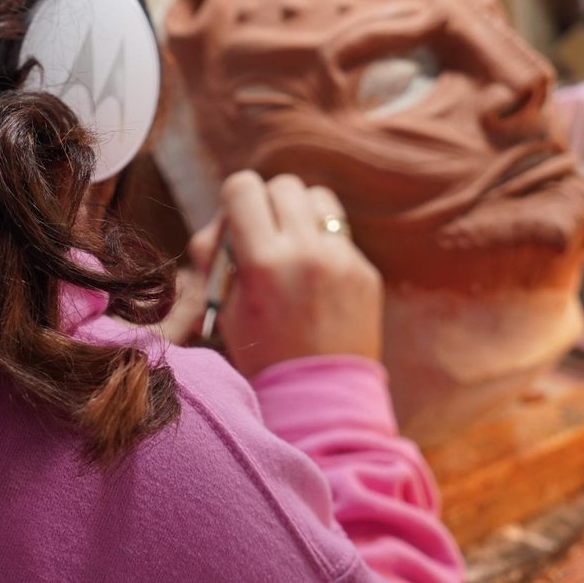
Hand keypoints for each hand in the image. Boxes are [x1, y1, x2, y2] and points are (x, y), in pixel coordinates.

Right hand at [189, 171, 382, 378]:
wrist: (320, 398)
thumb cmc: (262, 353)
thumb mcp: (225, 306)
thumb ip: (219, 255)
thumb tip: (227, 219)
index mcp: (262, 262)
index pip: (243, 187)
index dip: (235, 199)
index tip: (238, 219)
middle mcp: (304, 252)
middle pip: (283, 185)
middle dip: (269, 203)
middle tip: (266, 233)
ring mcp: (341, 259)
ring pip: (318, 198)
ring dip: (301, 214)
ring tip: (295, 247)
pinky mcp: (365, 271)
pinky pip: (340, 233)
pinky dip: (324, 244)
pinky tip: (318, 278)